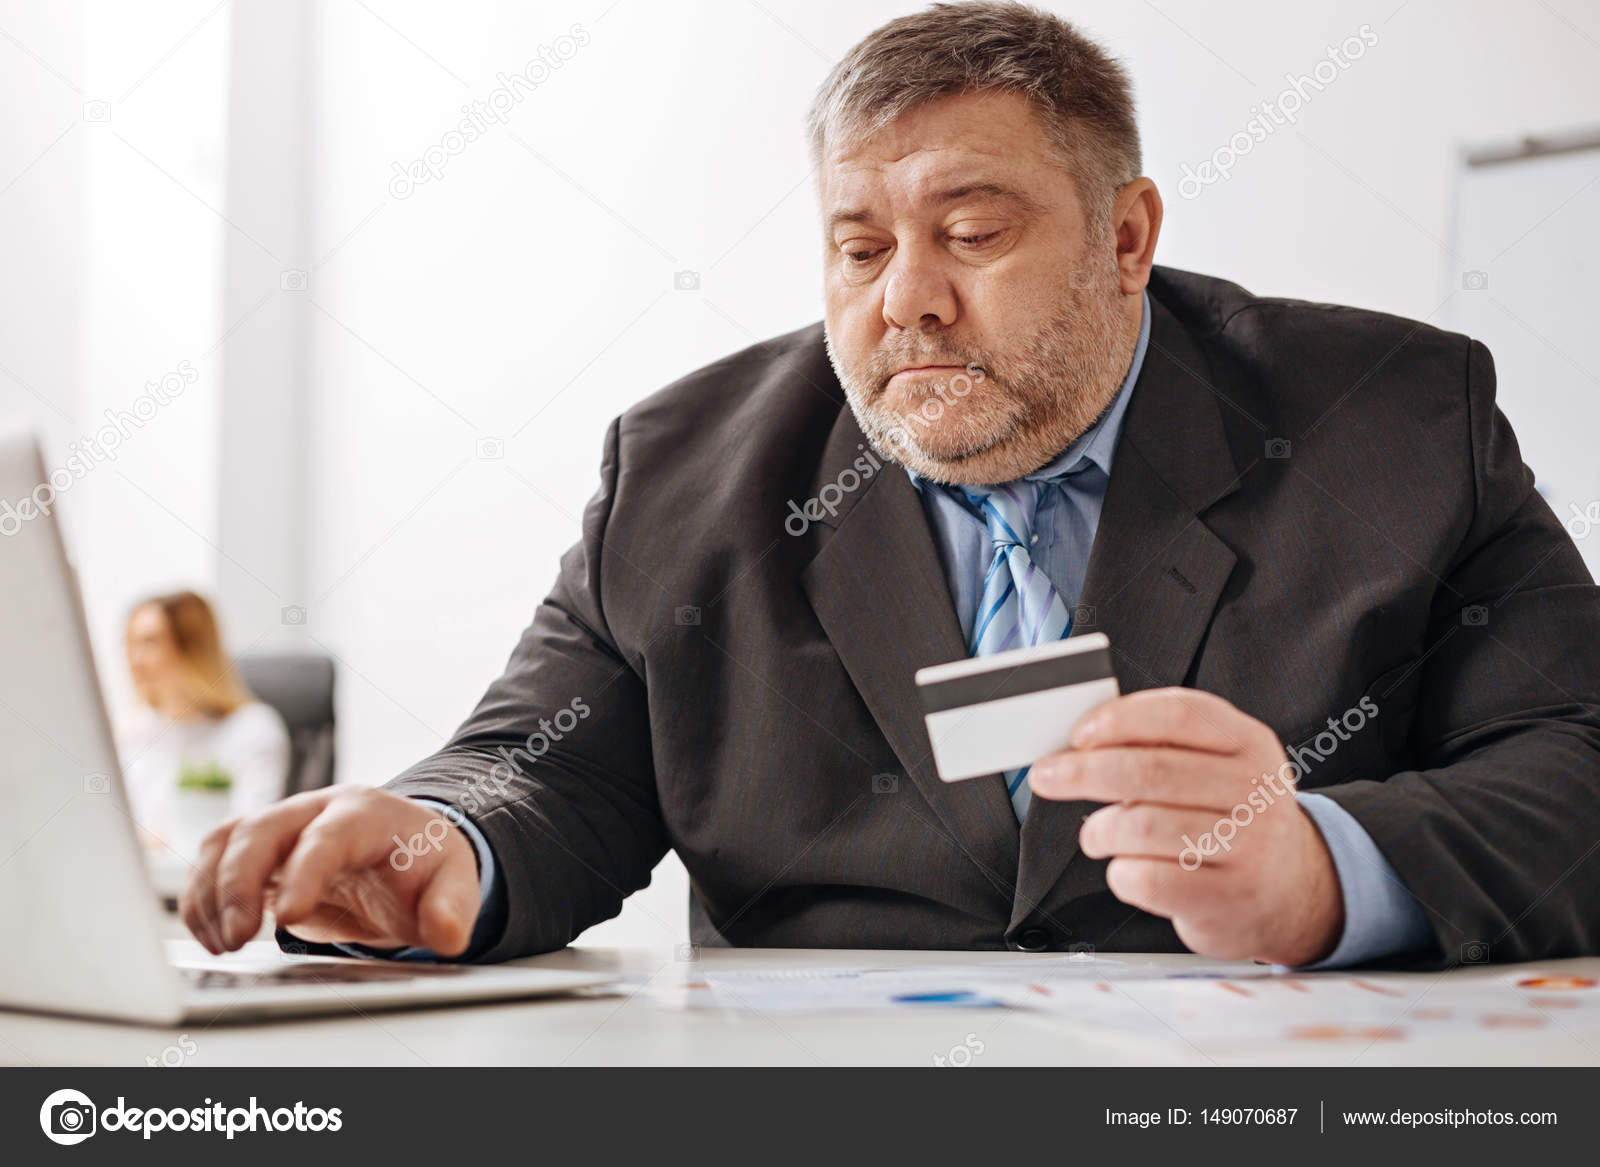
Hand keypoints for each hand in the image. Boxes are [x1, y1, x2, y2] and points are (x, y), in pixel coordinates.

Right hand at [179, 787, 480, 956]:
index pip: (328, 836)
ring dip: (211, 891)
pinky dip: (202, 896)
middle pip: (261, 830)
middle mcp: (315, 810)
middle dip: (240, 883)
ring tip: (223, 942)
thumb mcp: (452, 881)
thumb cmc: (422, 863)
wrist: (400, 851)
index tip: (288, 916)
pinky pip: (213, 861)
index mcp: (366, 813)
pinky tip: (212, 935)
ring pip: (225, 841)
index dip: (304, 873)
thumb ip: (453, 906)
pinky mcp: (257, 850)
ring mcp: (281, 826)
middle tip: (239, 937)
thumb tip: (449, 933)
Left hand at [1029, 687, 1343, 965]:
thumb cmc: (1232, 820)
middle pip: (1150, 770)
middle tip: (1046, 776)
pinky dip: (1120, 872)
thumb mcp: (1219, 767)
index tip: (1078, 733)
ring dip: (1100, 829)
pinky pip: (1148, 878)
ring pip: (1141, 825)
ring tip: (1096, 834)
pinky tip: (1126, 868)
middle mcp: (1256, 792)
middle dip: (1083, 771)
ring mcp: (1248, 847)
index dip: (1119, 719)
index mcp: (1250, 744)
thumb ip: (1163, 746)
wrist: (1292, 892)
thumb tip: (1082, 740)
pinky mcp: (1228, 898)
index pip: (1179, 714)